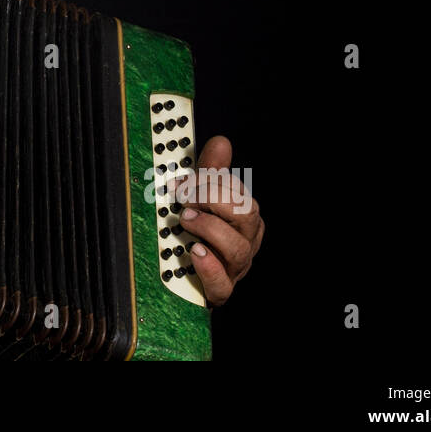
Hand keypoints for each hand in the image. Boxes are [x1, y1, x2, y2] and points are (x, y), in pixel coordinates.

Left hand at [172, 135, 262, 307]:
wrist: (190, 277)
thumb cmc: (203, 231)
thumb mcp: (203, 196)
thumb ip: (211, 171)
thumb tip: (220, 141)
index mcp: (246, 217)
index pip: (240, 193)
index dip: (212, 183)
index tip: (184, 179)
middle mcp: (245, 240)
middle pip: (246, 216)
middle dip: (213, 200)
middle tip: (185, 199)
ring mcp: (236, 267)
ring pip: (237, 249)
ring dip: (209, 229)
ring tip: (186, 221)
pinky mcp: (221, 290)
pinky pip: (223, 284)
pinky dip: (209, 268)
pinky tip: (195, 253)